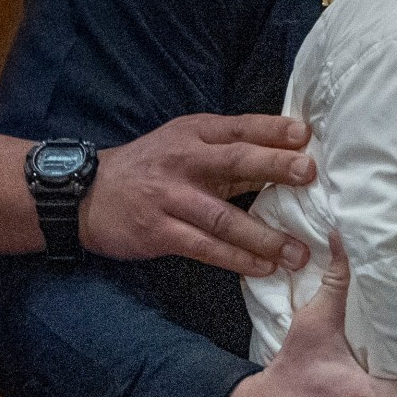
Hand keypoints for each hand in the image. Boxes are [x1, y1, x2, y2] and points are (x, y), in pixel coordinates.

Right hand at [80, 113, 315, 274]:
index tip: (306, 135)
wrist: (86, 193)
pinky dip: (237, 259)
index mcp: (193, 134)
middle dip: (275, 167)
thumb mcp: (182, 143)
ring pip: (224, 217)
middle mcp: (183, 161)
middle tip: (310, 176)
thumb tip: (284, 153)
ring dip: (264, 236)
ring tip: (298, 252)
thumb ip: (225, 149)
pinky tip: (263, 268)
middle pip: (235, 162)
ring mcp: (170, 198)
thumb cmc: (148, 167)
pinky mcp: (160, 232)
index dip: (272, 130)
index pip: (239, 128)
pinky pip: (205, 248)